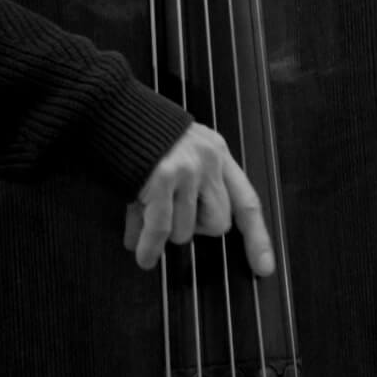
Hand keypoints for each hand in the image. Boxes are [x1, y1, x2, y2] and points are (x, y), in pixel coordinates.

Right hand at [126, 122, 274, 276]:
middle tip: (171, 215)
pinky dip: (150, 248)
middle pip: (218, 224)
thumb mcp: (173, 157)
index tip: (264, 268)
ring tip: (147, 212)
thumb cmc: (141, 136)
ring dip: (166, 233)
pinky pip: (161, 230)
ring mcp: (187, 170)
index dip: (257, 238)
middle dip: (194, 229)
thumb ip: (174, 197)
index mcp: (218, 154)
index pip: (247, 202)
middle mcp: (209, 161)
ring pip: (186, 230)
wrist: (111, 109)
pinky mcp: (161, 179)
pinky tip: (143, 256)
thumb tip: (150, 243)